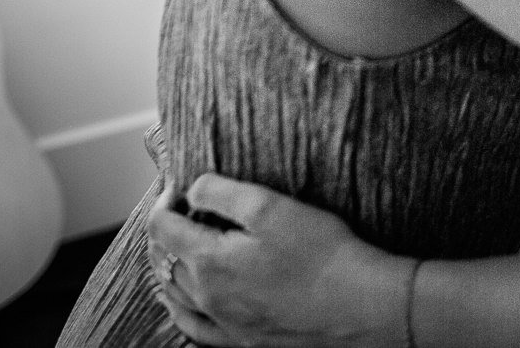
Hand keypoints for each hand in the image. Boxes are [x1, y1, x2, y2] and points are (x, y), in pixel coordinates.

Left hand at [148, 175, 411, 347]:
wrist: (357, 305)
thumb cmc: (320, 252)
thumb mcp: (269, 206)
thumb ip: (220, 192)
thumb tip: (190, 189)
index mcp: (208, 261)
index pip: (162, 228)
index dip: (165, 201)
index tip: (177, 186)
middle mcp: (207, 296)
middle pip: (167, 259)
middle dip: (169, 229)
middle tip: (183, 208)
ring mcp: (223, 322)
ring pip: (177, 293)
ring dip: (171, 265)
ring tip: (178, 245)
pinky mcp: (242, 338)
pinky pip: (194, 327)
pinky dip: (179, 310)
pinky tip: (179, 302)